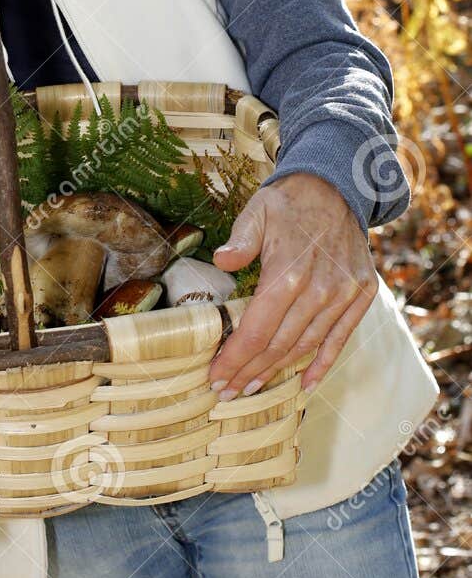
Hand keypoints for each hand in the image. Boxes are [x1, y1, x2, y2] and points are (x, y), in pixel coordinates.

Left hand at [208, 173, 377, 398]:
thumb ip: (240, 240)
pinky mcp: (361, 295)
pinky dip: (323, 364)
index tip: (215, 377)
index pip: (256, 330)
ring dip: (278, 371)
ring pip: (306, 345)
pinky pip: (340, 338)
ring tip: (253, 387)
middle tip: (227, 391)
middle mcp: (319, 290)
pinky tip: (305, 384)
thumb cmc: (288, 203)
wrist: (337, 187)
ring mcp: (343, 294)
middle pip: (278, 345)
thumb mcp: (256, 212)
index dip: (235, 358)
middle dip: (249, 371)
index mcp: (288, 272)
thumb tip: (221, 261)